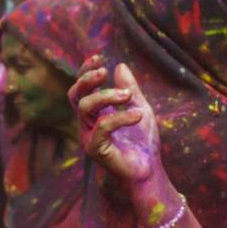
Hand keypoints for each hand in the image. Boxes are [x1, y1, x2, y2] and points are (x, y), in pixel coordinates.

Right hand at [71, 57, 161, 185]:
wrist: (150, 169)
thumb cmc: (143, 142)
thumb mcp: (140, 108)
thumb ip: (130, 89)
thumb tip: (120, 65)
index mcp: (96, 113)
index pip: (82, 89)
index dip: (85, 72)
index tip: (98, 57)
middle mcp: (88, 123)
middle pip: (76, 95)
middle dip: (87, 80)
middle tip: (104, 72)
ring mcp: (89, 136)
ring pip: (85, 107)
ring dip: (107, 95)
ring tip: (128, 96)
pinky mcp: (95, 149)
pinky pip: (102, 126)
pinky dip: (121, 117)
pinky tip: (138, 116)